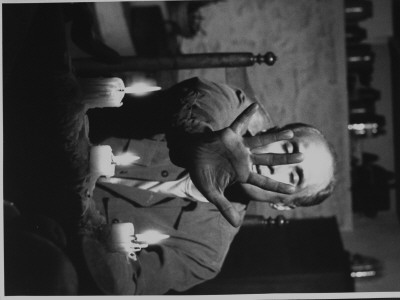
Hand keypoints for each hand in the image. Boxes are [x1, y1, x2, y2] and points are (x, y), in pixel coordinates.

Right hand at [187, 103, 302, 226]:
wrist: (190, 156)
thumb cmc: (201, 173)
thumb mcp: (212, 193)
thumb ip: (225, 207)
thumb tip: (236, 225)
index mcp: (241, 174)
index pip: (263, 181)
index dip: (277, 185)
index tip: (293, 190)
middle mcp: (244, 159)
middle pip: (269, 160)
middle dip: (285, 160)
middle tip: (303, 158)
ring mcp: (238, 147)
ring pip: (261, 142)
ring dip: (275, 138)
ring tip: (291, 134)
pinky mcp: (229, 135)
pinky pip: (240, 123)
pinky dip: (247, 115)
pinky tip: (256, 105)